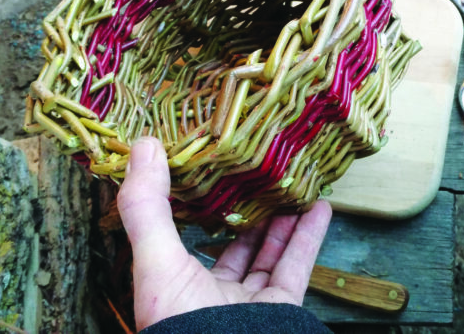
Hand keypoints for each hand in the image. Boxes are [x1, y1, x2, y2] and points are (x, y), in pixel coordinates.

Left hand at [117, 137, 332, 330]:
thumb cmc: (182, 322)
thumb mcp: (156, 260)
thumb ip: (148, 206)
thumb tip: (144, 146)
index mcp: (175, 285)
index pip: (185, 239)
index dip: (196, 205)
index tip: (208, 171)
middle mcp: (212, 295)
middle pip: (234, 246)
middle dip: (247, 212)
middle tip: (258, 177)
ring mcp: (250, 303)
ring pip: (269, 254)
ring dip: (283, 220)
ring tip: (292, 186)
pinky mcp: (281, 307)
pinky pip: (298, 266)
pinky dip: (310, 236)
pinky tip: (320, 208)